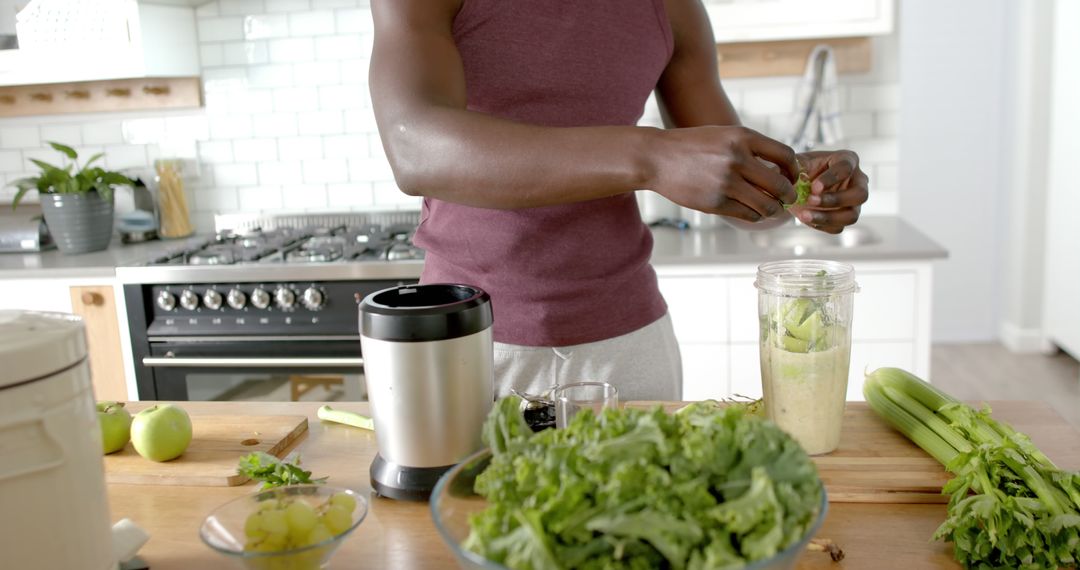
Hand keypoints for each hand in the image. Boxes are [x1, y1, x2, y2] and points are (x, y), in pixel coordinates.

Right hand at [651, 126, 799, 221]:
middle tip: (785, 199)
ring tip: (769, 207)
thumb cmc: (692, 146)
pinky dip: (754, 215)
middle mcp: (737, 159)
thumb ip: (750, 148)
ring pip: (766, 205)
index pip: (785, 156)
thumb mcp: (723, 135)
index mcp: (743, 137)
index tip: (791, 178)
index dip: (793, 171)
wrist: (657, 158)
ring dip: (772, 209)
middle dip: (787, 196)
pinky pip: (748, 214)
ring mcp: (726, 182)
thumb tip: (779, 169)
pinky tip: (751, 211)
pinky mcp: (715, 203)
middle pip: (780, 185)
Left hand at [790, 150, 868, 233]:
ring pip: (851, 216)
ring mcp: (853, 203)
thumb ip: (794, 165)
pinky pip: (838, 227)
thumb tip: (782, 172)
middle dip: (835, 200)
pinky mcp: (844, 218)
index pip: (846, 168)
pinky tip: (806, 218)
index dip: (831, 178)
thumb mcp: (799, 162)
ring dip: (828, 218)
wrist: (799, 186)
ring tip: (804, 215)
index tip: (814, 187)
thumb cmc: (804, 169)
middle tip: (811, 200)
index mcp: (848, 160)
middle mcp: (858, 182)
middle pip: (860, 195)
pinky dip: (821, 225)